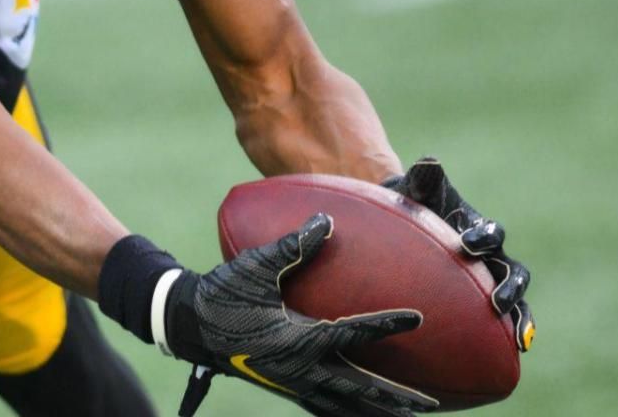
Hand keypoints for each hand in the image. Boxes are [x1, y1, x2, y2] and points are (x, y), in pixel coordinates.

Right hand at [164, 214, 435, 416]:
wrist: (188, 324)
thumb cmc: (221, 294)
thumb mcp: (253, 267)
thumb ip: (291, 245)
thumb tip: (326, 220)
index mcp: (297, 340)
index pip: (352, 332)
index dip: (386, 324)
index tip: (418, 318)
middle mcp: (300, 368)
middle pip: (357, 388)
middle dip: (393, 399)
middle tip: (428, 406)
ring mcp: (292, 381)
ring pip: (342, 403)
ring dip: (374, 410)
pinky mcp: (284, 384)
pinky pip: (323, 404)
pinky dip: (346, 410)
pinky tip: (359, 411)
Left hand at [385, 158, 534, 352]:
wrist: (409, 224)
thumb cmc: (414, 206)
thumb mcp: (418, 191)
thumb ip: (426, 179)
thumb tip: (428, 161)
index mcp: (479, 228)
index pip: (491, 232)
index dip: (482, 237)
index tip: (466, 244)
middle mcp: (493, 255)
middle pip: (513, 270)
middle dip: (509, 286)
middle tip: (496, 302)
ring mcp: (490, 279)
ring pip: (517, 299)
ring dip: (520, 316)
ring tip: (519, 339)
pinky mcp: (483, 299)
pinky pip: (503, 320)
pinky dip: (512, 333)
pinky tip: (516, 351)